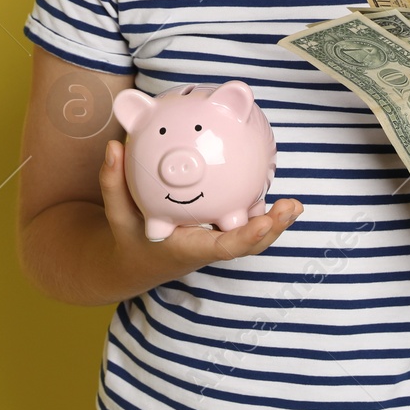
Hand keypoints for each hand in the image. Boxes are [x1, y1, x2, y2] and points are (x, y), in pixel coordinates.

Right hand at [98, 139, 303, 273]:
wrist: (137, 261)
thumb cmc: (129, 237)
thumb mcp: (117, 214)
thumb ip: (113, 184)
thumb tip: (114, 148)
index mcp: (189, 248)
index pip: (223, 247)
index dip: (248, 236)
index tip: (265, 221)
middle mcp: (209, 246)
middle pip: (248, 244)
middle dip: (273, 230)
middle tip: (292, 207)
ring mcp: (217, 239)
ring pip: (252, 235)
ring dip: (275, 222)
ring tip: (295, 204)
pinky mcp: (220, 230)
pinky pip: (244, 220)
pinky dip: (261, 210)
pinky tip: (272, 187)